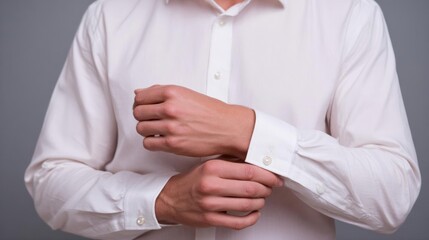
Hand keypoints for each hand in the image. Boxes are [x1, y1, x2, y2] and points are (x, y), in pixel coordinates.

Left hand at [133, 85, 254, 157]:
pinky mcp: (173, 144)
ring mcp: (171, 127)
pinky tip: (161, 139)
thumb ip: (161, 92)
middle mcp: (170, 108)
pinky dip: (152, 142)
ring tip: (157, 129)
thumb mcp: (186, 94)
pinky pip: (148, 143)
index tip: (145, 107)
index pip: (140, 97)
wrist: (227, 127)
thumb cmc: (210, 111)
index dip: (140, 103)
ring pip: (141, 128)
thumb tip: (139, 93)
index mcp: (172, 92)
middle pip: (138, 113)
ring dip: (147, 130)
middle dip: (143, 116)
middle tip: (151, 119)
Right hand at [155, 160, 283, 228]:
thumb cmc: (192, 181)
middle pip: (251, 188)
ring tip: (261, 198)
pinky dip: (252, 218)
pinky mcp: (210, 219)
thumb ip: (231, 162)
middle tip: (270, 187)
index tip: (275, 177)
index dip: (267, 175)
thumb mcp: (209, 164)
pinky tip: (253, 212)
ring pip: (247, 205)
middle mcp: (211, 185)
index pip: (249, 171)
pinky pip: (239, 222)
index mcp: (212, 168)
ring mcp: (210, 204)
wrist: (170, 198)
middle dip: (266, 189)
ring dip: (260, 202)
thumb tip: (258, 161)